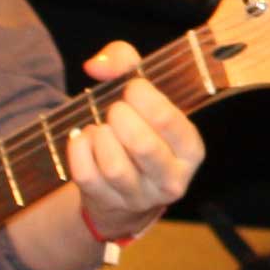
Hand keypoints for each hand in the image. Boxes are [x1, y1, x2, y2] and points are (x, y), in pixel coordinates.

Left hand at [70, 41, 207, 237]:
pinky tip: (83, 140)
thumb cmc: (141, 130)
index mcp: (191, 150)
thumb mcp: (146, 99)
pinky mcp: (110, 204)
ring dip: (100, 138)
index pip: (170, 122)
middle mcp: (172, 178)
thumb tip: (96, 65)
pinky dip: (78, 152)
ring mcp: (140, 197)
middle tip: (115, 110)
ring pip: (114, 167)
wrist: (127, 189)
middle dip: (121, 119)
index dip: (146, 98)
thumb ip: (126, 65)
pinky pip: (87, 178)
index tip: (132, 87)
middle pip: (143, 146)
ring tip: (99, 127)